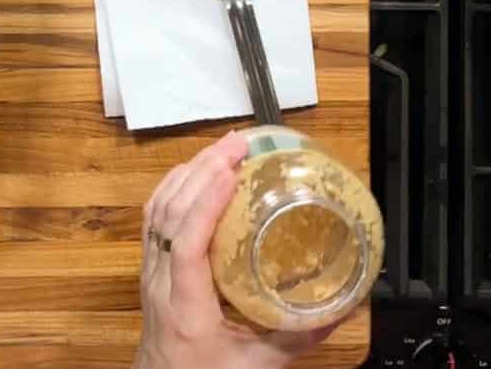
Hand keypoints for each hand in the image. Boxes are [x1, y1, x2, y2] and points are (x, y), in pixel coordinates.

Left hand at [134, 131, 336, 368]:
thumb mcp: (258, 365)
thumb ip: (299, 337)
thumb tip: (342, 308)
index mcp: (186, 308)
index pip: (187, 245)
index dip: (205, 203)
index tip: (229, 172)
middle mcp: (161, 284)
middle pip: (169, 215)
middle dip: (201, 170)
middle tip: (237, 144)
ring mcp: (150, 273)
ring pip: (156, 210)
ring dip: (187, 172)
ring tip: (221, 148)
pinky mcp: (149, 268)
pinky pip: (153, 217)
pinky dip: (173, 186)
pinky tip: (195, 171)